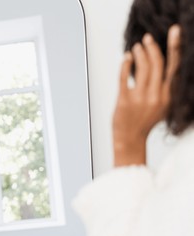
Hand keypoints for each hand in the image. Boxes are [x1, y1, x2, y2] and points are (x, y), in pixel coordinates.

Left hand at [113, 25, 180, 165]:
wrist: (130, 139)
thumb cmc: (144, 122)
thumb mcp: (161, 106)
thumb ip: (163, 88)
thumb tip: (160, 67)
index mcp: (168, 96)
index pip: (174, 67)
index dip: (174, 48)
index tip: (174, 33)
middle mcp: (156, 96)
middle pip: (158, 64)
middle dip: (153, 47)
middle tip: (147, 38)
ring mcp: (140, 98)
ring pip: (142, 68)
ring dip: (139, 54)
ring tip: (136, 47)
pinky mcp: (125, 100)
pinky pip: (124, 77)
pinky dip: (125, 64)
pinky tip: (126, 58)